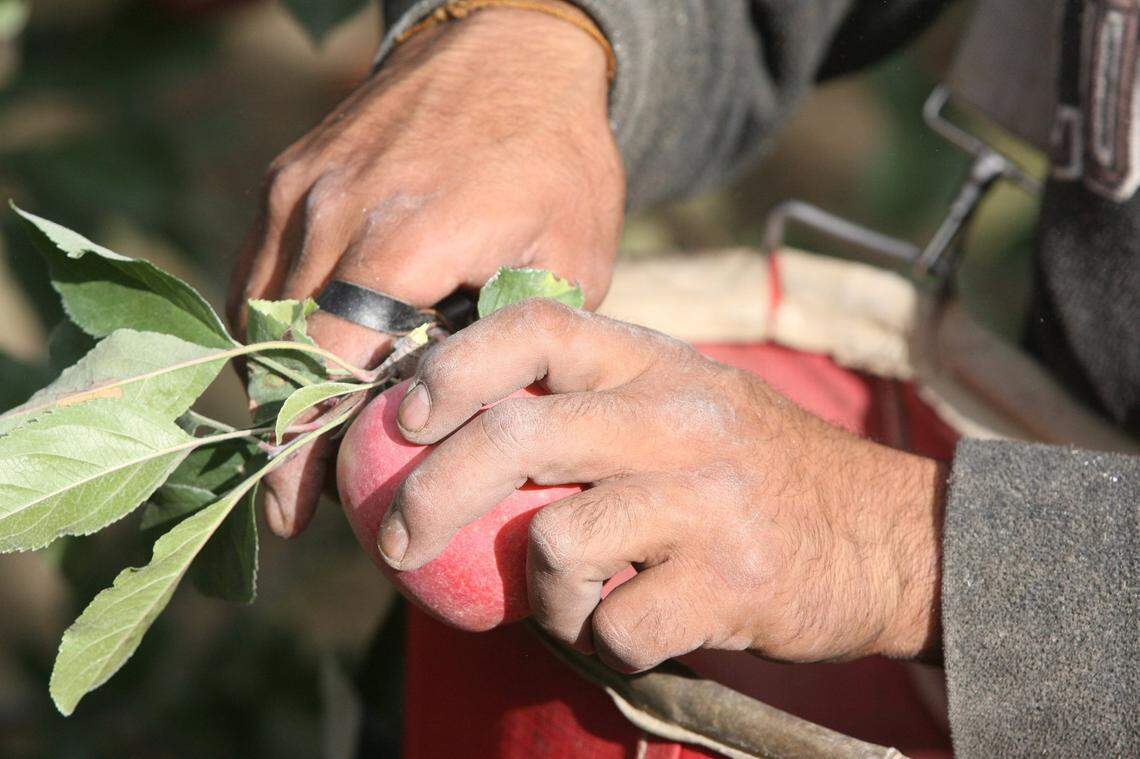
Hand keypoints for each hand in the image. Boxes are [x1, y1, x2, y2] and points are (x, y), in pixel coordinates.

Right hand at [227, 4, 623, 536]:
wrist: (512, 48)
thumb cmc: (557, 159)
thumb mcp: (570, 257)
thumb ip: (512, 339)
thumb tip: (470, 421)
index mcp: (405, 241)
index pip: (330, 369)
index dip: (307, 451)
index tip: (299, 514)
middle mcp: (332, 214)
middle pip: (279, 351)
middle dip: (282, 435)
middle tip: (295, 501)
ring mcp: (300, 189)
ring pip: (255, 313)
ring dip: (272, 383)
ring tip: (296, 445)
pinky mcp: (289, 174)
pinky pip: (259, 268)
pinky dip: (271, 327)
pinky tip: (302, 368)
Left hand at [383, 300, 946, 669]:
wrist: (892, 536)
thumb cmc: (760, 473)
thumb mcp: (687, 405)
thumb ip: (597, 405)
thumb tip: (464, 432)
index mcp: (658, 363)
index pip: (539, 328)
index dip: (454, 366)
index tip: (401, 418)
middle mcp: (679, 416)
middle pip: (518, 434)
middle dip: (432, 495)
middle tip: (399, 542)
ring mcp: (707, 497)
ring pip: (558, 544)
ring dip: (541, 593)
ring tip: (570, 600)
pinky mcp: (730, 581)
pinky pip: (614, 625)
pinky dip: (601, 640)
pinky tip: (629, 627)